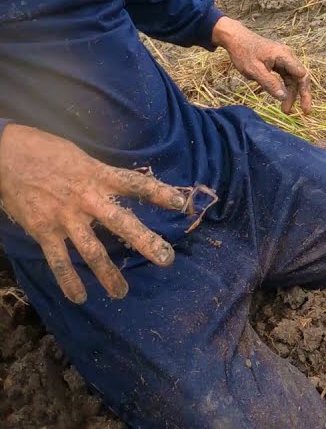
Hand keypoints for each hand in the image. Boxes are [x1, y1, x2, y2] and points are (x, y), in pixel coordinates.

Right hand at [0, 125, 189, 302]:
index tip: (182, 203)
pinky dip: (68, 280)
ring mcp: (64, 217)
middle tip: (166, 260)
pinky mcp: (43, 231)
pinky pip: (58, 260)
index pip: (136, 184)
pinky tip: (79, 297)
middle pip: (122, 222)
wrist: (4, 155)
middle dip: (145, 242)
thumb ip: (101, 175)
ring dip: (107, 273)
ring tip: (121, 293)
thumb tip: (122, 187)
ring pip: (91, 250)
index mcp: (98, 175)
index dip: (159, 192)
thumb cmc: (46, 152)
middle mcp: (85, 198)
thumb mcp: (81, 157)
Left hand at [213, 17, 311, 114]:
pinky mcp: (280, 62)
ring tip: (285, 109)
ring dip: (291, 93)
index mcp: (284, 56)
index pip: (301, 74)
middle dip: (302, 95)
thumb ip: (269, 83)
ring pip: (293, 79)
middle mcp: (289, 56)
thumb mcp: (254, 70)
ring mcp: (285, 59)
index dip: (305, 91)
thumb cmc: (244, 53)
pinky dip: (285, 87)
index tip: (304, 106)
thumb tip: (283, 96)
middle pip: (300, 78)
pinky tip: (282, 97)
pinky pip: (287, 77)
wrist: (236, 39)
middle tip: (304, 112)